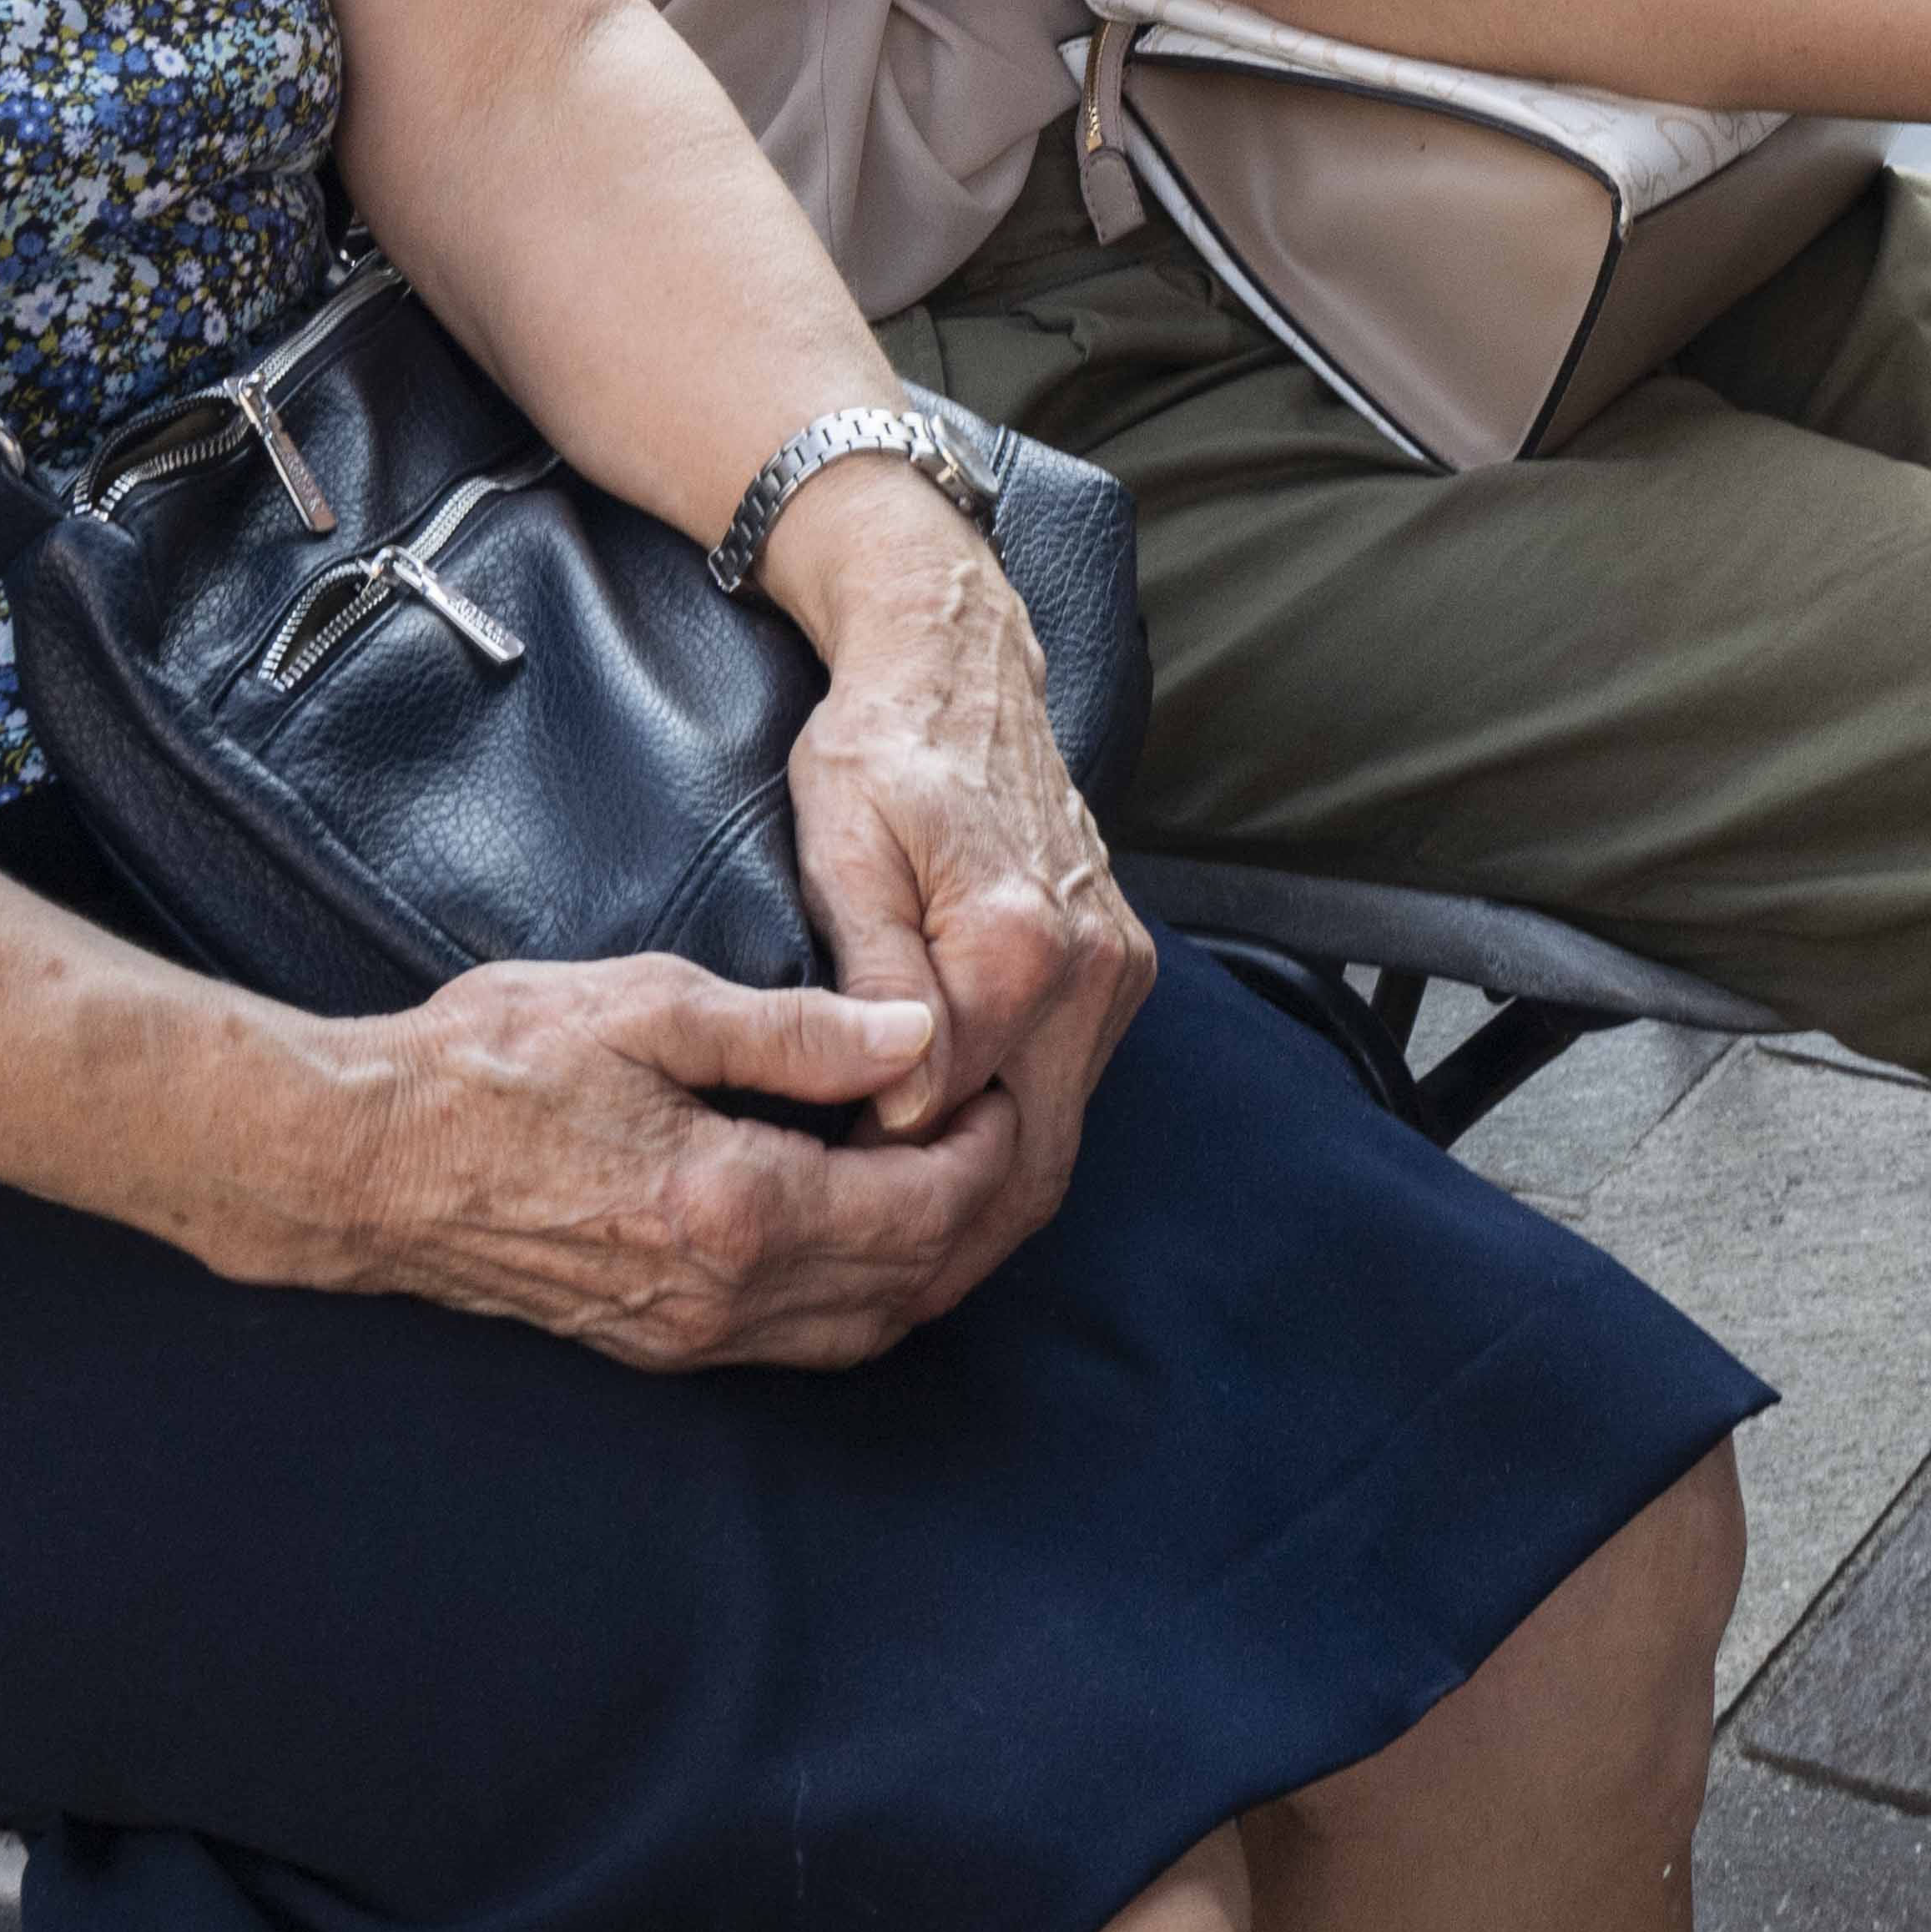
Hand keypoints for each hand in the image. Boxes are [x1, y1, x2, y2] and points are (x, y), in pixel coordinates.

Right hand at [281, 955, 1031, 1369]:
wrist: (362, 1160)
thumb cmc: (491, 1064)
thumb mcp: (652, 1006)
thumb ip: (796, 1032)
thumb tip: (916, 1031)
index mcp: (734, 1209)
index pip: (924, 1208)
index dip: (986, 1150)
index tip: (1002, 1083)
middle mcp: (722, 1298)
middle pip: (912, 1282)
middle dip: (976, 1211)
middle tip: (997, 1126)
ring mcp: (686, 1335)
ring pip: (862, 1328)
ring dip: (925, 1261)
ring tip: (943, 1172)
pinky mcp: (652, 1343)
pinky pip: (799, 1340)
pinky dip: (858, 1291)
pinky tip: (857, 1222)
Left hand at [763, 468, 1155, 1163]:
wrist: (956, 667)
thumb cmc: (877, 751)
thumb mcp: (843, 852)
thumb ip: (878, 977)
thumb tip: (902, 1101)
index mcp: (1018, 943)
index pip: (945, 1118)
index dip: (872, 1168)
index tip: (808, 1194)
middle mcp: (1092, 967)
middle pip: (1030, 1158)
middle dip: (949, 1230)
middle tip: (859, 1264)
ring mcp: (1118, 970)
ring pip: (1060, 1135)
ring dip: (985, 1193)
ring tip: (892, 1226)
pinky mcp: (1122, 968)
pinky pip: (1071, 1087)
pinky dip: (1014, 1135)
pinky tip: (943, 1152)